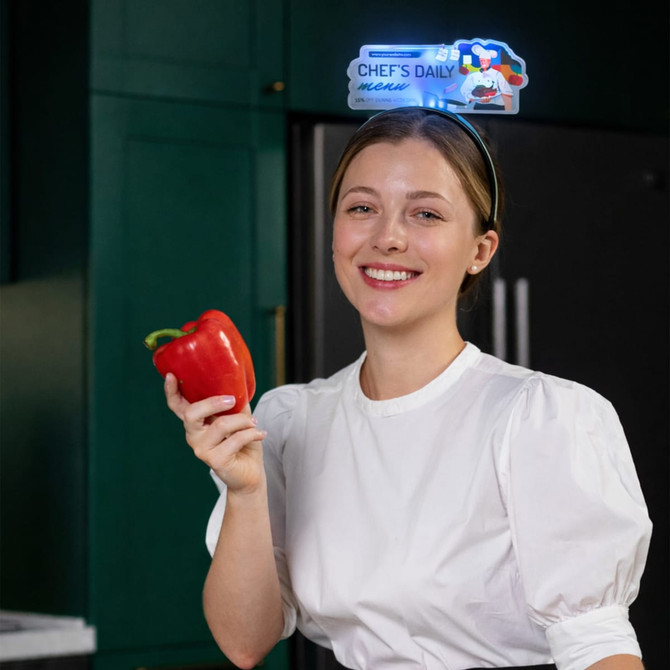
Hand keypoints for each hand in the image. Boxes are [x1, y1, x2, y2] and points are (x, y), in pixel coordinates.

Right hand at [164, 373, 267, 493]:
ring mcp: (202, 449)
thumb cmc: (243, 443)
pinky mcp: (215, 460)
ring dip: (242, 420)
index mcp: (197, 422)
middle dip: (213, 402)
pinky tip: (260, 434)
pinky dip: (252, 433)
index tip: (171, 375)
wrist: (250, 474)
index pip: (177, 406)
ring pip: (220, 424)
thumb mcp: (238, 417)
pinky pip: (235, 439)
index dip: (171, 391)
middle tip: (232, 400)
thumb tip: (237, 382)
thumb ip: (234, 402)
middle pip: (191, 413)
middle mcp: (194, 435)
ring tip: (254, 422)